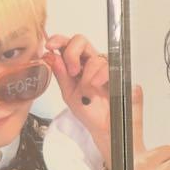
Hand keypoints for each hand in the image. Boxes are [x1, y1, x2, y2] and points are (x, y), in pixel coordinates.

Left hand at [45, 34, 111, 154]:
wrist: (105, 129)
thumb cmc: (89, 113)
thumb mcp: (69, 94)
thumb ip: (60, 75)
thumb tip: (51, 56)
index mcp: (76, 65)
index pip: (66, 45)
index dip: (58, 41)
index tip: (50, 46)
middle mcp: (90, 63)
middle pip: (81, 41)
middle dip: (72, 52)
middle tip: (72, 70)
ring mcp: (105, 68)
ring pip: (95, 55)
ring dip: (88, 70)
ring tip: (88, 86)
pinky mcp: (119, 75)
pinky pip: (110, 66)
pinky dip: (101, 73)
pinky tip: (96, 83)